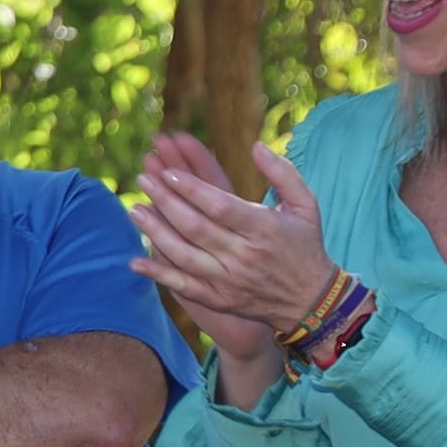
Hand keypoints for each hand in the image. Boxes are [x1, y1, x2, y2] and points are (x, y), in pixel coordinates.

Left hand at [129, 132, 337, 338]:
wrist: (312, 301)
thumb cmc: (306, 245)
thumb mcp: (306, 205)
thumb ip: (283, 173)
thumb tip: (257, 146)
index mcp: (264, 229)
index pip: (221, 206)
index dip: (192, 189)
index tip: (168, 172)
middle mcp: (245, 256)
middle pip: (196, 227)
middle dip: (166, 202)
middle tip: (143, 180)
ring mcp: (230, 280)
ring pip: (184, 255)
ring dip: (156, 232)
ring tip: (135, 209)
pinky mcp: (220, 300)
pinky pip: (184, 286)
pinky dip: (158, 274)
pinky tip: (136, 261)